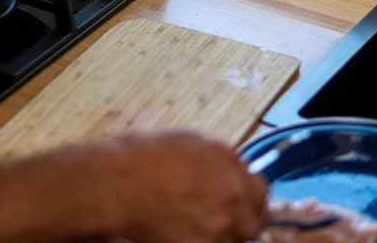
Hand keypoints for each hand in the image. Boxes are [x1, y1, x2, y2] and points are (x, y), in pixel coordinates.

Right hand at [98, 131, 267, 242]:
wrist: (116, 183)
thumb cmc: (140, 158)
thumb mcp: (187, 143)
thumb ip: (218, 160)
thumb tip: (231, 171)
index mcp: (227, 164)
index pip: (260, 191)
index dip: (249, 197)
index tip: (241, 201)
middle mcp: (229, 194)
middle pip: (254, 220)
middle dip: (241, 219)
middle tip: (220, 218)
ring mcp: (217, 225)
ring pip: (235, 239)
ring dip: (222, 234)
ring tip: (193, 223)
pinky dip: (202, 241)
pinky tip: (181, 232)